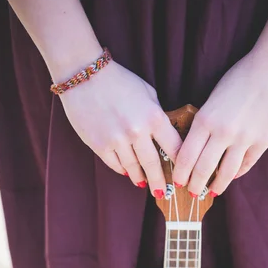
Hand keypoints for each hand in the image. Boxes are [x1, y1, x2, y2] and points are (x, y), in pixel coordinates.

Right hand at [59, 58, 182, 196]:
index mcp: (154, 117)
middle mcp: (137, 131)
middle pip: (154, 165)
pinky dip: (123, 170)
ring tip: (144, 183)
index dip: (181, 164)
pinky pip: (115, 165)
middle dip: (160, 182)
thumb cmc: (119, 81)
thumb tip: (164, 137)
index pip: (174, 148)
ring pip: (134, 168)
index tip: (183, 174)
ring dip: (140, 178)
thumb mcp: (147, 93)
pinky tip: (127, 172)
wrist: (84, 74)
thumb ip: (157, 115)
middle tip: (163, 193)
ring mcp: (117, 140)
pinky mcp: (99, 145)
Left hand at [172, 49, 267, 195]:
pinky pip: (245, 165)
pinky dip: (237, 173)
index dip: (180, 173)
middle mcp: (222, 133)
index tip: (177, 181)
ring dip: (216, 186)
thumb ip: (206, 123)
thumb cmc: (241, 77)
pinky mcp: (262, 142)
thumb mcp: (214, 98)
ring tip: (212, 192)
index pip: (186, 156)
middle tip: (191, 192)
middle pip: (203, 169)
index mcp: (205, 119)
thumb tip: (198, 147)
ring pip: (225, 173)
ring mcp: (243, 139)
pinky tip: (232, 176)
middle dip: (194, 185)